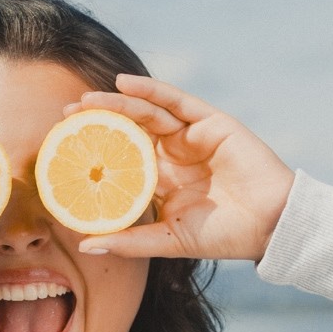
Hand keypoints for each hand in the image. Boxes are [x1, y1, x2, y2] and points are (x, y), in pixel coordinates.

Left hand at [65, 75, 295, 262]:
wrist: (270, 226)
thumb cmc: (224, 237)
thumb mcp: (169, 240)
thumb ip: (130, 242)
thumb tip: (85, 246)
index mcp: (163, 181)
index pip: (122, 160)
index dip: (94, 152)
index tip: (62, 150)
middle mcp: (174, 154)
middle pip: (129, 130)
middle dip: (97, 121)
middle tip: (64, 117)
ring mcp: (192, 136)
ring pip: (147, 113)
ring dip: (116, 104)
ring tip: (85, 101)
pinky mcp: (211, 122)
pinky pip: (176, 101)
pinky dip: (150, 90)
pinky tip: (122, 85)